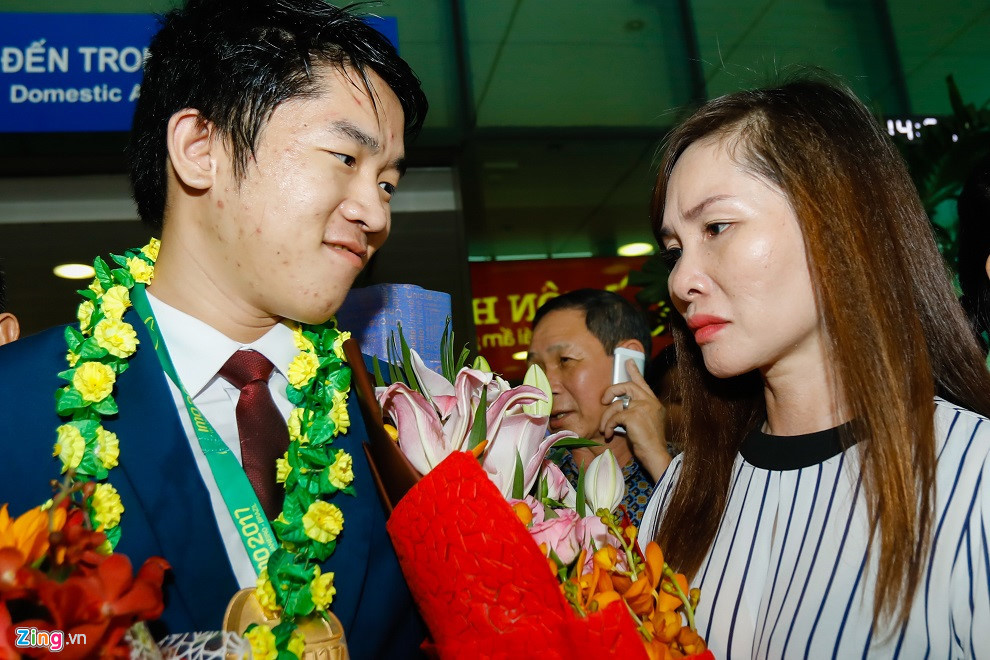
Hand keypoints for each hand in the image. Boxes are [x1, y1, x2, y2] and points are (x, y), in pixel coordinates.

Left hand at [600, 361, 671, 481]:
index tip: (628, 361)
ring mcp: (642, 407)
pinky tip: (609, 434)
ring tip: (604, 429)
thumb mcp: (646, 422)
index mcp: (654, 403)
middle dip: (611, 390)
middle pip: (626, 386)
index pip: (643, 383)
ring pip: (616, 404)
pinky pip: (614, 416)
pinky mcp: (633, 416)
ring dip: (606, 417)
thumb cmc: (649, 443)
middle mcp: (650, 402)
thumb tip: (619, 406)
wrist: (655, 455)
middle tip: (603, 400)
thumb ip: (638, 411)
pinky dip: (608, 425)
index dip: (634, 371)